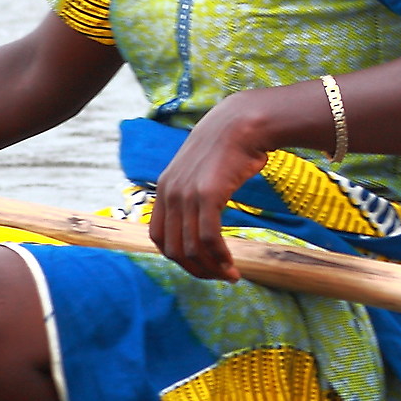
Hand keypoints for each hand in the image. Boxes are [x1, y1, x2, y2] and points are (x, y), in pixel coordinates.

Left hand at [148, 92, 279, 280]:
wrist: (242, 123)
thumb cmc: (229, 146)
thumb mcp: (202, 170)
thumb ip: (194, 190)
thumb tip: (204, 210)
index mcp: (164, 190)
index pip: (158, 237)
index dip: (177, 258)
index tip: (200, 265)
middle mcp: (169, 194)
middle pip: (173, 249)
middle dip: (195, 269)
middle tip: (219, 277)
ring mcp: (187, 195)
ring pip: (192, 248)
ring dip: (211, 268)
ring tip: (231, 276)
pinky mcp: (208, 195)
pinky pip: (210, 238)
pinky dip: (220, 257)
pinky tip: (233, 264)